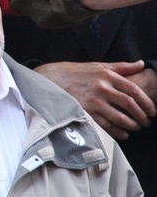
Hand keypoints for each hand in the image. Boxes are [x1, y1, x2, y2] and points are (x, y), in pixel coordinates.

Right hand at [34, 61, 155, 139]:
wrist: (50, 79)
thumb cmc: (75, 72)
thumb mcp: (98, 66)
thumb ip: (121, 66)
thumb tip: (141, 63)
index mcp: (107, 75)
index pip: (134, 90)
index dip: (147, 103)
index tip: (152, 111)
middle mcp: (102, 88)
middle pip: (130, 105)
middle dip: (142, 116)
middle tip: (147, 122)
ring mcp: (93, 101)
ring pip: (120, 117)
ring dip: (132, 125)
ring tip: (136, 128)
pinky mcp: (85, 112)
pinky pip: (106, 125)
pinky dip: (118, 132)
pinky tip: (123, 133)